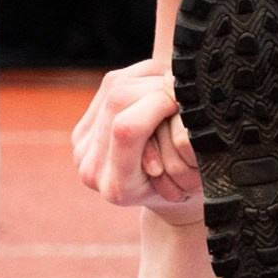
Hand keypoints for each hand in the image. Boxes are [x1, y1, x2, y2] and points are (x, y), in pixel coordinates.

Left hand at [72, 58, 202, 208]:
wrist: (165, 200)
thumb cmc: (189, 190)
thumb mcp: (195, 175)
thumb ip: (183, 141)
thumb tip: (174, 92)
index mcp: (119, 188)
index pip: (128, 127)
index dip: (158, 104)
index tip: (184, 102)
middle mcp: (92, 169)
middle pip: (118, 97)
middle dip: (156, 87)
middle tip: (182, 93)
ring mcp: (83, 147)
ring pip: (114, 84)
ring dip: (150, 79)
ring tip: (173, 93)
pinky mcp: (84, 127)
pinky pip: (110, 83)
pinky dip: (141, 77)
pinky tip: (158, 88)